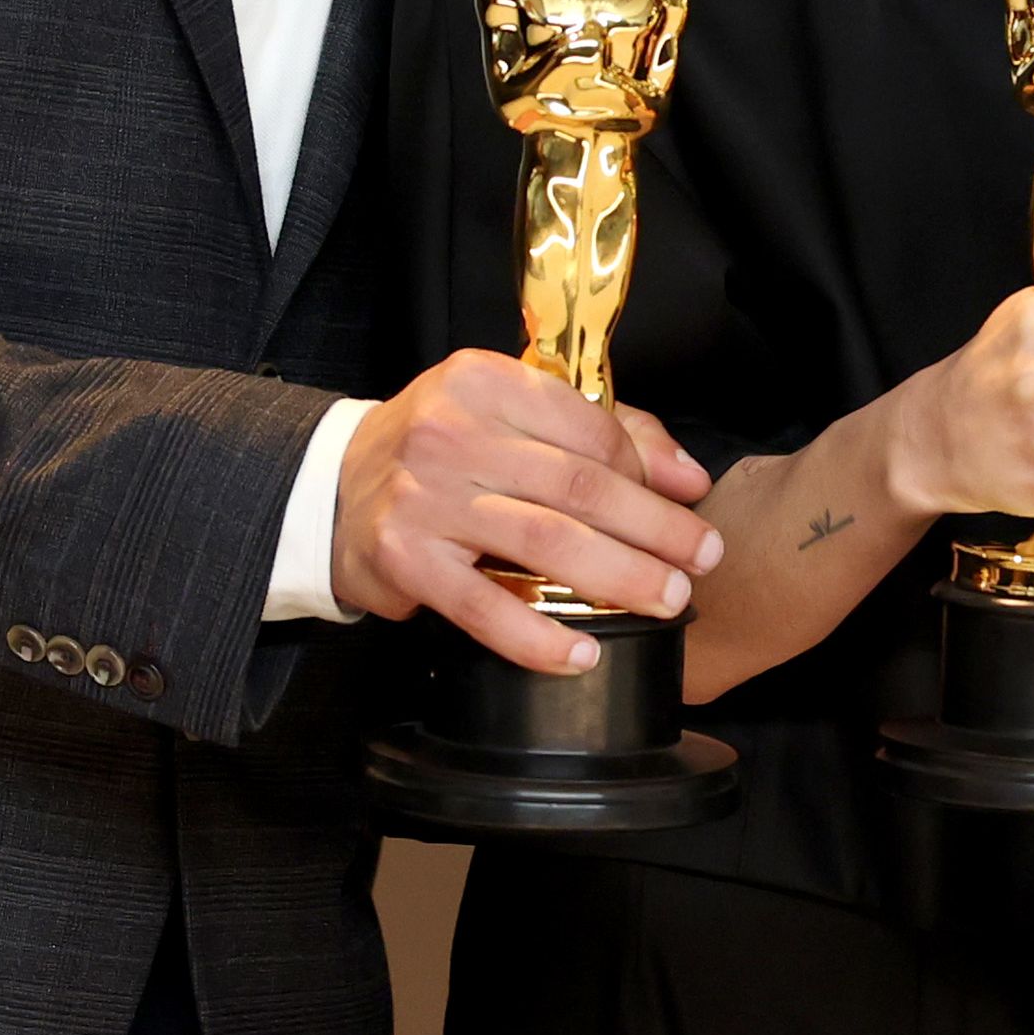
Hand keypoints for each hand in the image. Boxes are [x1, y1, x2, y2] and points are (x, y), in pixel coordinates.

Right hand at [331, 349, 723, 672]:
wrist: (333, 489)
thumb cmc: (441, 450)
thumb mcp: (509, 414)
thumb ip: (605, 433)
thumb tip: (687, 478)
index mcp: (485, 381)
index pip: (589, 428)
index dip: (648, 471)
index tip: (687, 504)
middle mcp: (451, 432)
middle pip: (579, 486)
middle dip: (654, 528)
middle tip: (700, 560)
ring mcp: (425, 497)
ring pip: (545, 542)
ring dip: (618, 577)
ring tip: (664, 600)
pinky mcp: (404, 559)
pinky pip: (485, 607)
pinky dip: (538, 637)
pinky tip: (581, 653)